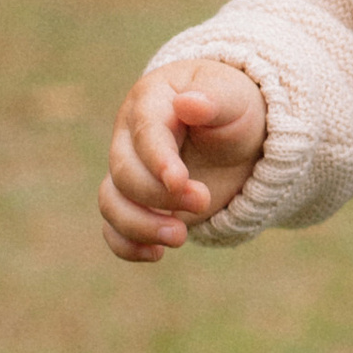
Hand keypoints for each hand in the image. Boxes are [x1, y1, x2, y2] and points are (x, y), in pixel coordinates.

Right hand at [100, 58, 266, 263]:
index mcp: (151, 100)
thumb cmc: (236, 109)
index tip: (180, 182)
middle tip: (203, 201)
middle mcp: (130, 135)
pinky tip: (156, 254)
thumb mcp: (235, 98)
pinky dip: (127, 245)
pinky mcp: (137, 202)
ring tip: (181, 236)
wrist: (240, 136)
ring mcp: (130, 170)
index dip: (158, 159)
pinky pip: (114, 227)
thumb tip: (188, 104)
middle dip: (160, 195)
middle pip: (125, 171)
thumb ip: (214, 100)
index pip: (144, 130)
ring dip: (140, 225)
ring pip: (112, 202)